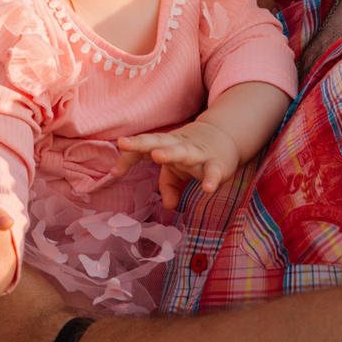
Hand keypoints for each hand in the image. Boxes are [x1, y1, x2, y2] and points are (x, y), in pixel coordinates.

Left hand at [117, 119, 241, 209]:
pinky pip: (214, 171)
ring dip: (170, 152)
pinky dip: (211, 179)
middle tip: (123, 143)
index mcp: (166, 144)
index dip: (128, 159)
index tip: (114, 173)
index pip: (144, 149)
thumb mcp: (178, 168)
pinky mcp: (218, 163)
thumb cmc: (195, 152)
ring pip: (183, 151)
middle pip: (158, 142)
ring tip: (157, 155)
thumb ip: (168, 185)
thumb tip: (168, 205)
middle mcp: (180, 145)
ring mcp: (199, 153)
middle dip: (141, 143)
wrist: (228, 135)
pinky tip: (208, 189)